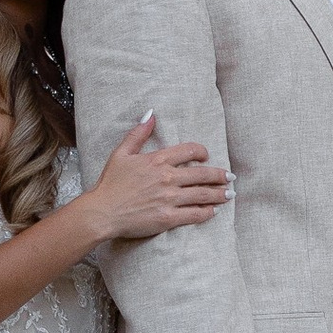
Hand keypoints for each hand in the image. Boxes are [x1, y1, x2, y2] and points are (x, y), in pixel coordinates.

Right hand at [82, 113, 229, 247]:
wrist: (102, 211)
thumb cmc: (110, 184)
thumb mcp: (121, 153)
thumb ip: (138, 134)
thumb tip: (151, 114)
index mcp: (157, 160)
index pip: (189, 151)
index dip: (202, 152)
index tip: (207, 156)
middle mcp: (167, 178)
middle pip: (202, 174)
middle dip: (219, 175)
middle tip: (230, 177)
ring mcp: (169, 199)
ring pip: (202, 194)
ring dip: (219, 194)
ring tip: (229, 194)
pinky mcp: (168, 217)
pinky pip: (194, 214)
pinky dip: (207, 212)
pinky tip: (214, 211)